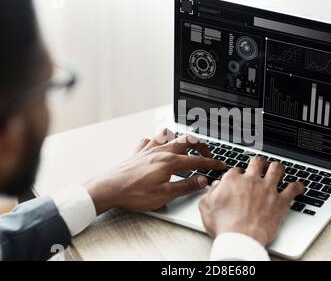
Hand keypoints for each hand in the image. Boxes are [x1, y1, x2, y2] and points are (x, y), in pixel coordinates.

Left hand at [84, 129, 226, 214]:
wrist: (109, 188)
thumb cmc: (135, 193)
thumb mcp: (164, 195)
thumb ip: (186, 186)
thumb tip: (202, 180)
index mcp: (170, 161)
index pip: (197, 160)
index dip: (211, 163)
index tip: (221, 165)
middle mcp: (161, 151)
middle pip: (187, 140)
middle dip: (201, 146)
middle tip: (208, 154)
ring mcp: (149, 149)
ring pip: (169, 135)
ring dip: (180, 138)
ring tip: (187, 146)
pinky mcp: (138, 152)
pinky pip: (150, 140)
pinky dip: (158, 140)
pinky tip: (159, 146)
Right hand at [199, 157, 304, 245]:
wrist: (241, 238)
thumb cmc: (224, 225)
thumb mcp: (206, 207)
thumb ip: (210, 193)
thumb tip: (215, 186)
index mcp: (233, 180)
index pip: (236, 170)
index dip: (238, 175)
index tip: (239, 179)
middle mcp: (251, 180)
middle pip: (258, 162)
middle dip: (259, 163)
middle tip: (260, 166)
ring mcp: (267, 189)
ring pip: (276, 169)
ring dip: (277, 168)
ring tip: (278, 169)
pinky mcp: (280, 201)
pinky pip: (293, 189)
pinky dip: (297, 186)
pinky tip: (299, 186)